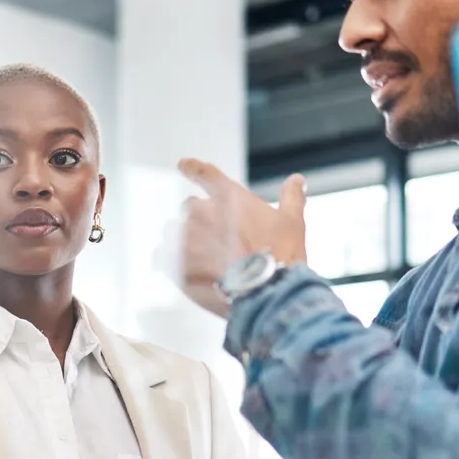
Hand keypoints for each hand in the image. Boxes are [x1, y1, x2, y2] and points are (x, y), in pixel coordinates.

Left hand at [176, 159, 306, 317]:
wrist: (265, 293)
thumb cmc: (280, 256)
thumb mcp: (292, 222)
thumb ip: (291, 197)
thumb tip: (297, 180)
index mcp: (228, 197)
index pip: (204, 173)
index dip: (192, 167)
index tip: (182, 165)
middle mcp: (201, 213)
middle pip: (190, 208)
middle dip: (200, 221)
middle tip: (217, 241)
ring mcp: (185, 238)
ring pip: (174, 232)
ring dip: (185, 242)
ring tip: (204, 262)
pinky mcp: (174, 264)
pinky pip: (161, 257)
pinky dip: (169, 262)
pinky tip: (185, 272)